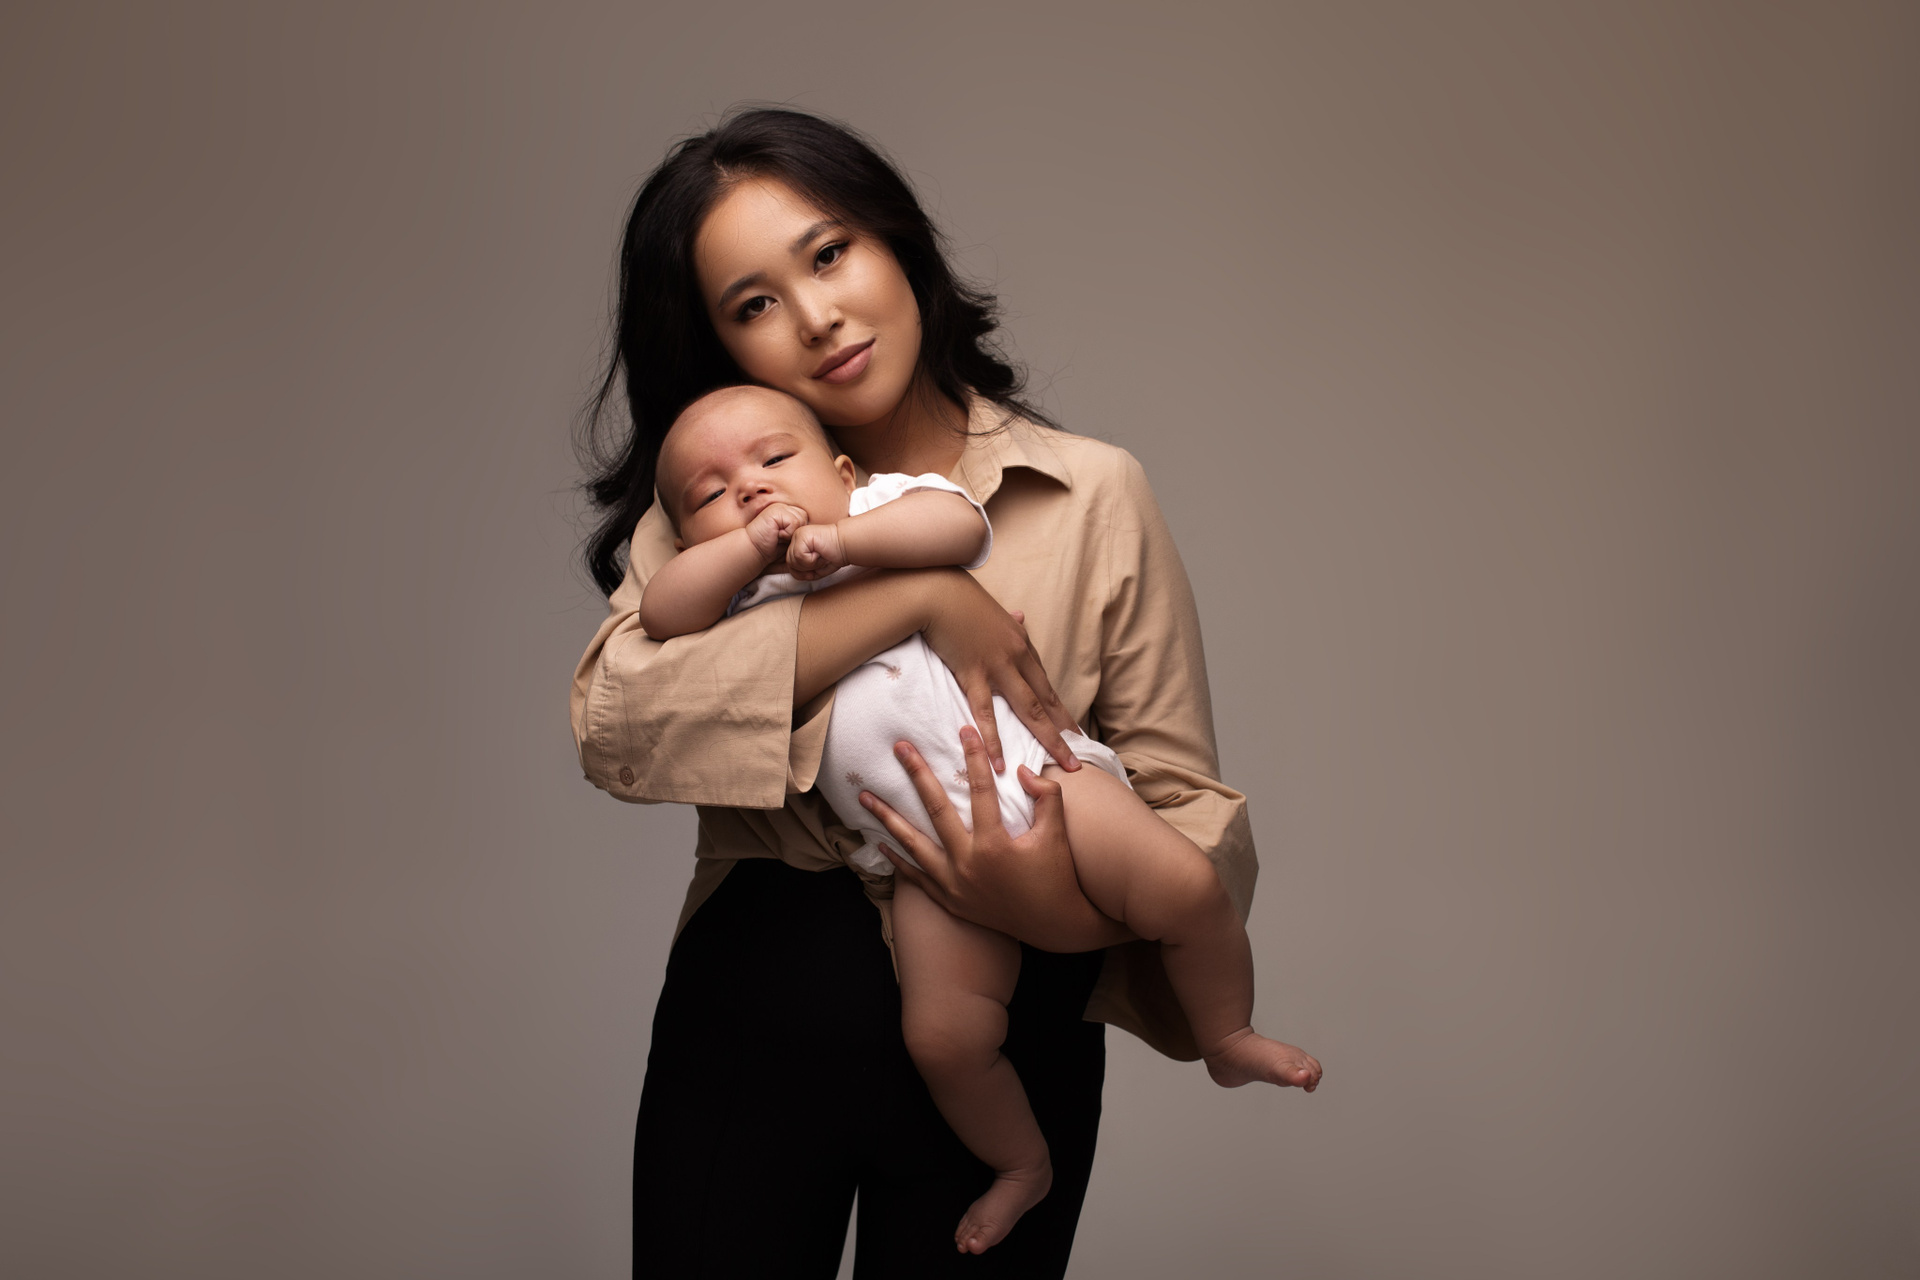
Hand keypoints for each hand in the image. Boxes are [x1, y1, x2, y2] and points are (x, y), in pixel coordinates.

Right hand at [743, 503, 808, 562]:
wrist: (754, 550)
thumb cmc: (771, 549)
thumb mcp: (790, 541)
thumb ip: (801, 533)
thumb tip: (821, 538)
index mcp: (788, 512)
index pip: (806, 518)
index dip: (801, 532)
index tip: (788, 540)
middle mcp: (784, 507)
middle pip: (806, 518)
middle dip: (798, 532)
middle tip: (783, 539)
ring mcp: (780, 507)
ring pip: (801, 519)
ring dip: (792, 534)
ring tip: (779, 537)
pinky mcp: (776, 511)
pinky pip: (794, 522)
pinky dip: (787, 533)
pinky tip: (776, 535)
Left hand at [786, 522, 846, 579]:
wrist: (846, 546)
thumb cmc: (834, 556)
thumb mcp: (815, 568)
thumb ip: (801, 572)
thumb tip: (793, 573)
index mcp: (798, 543)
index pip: (791, 564)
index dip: (804, 571)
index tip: (818, 565)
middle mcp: (796, 537)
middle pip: (790, 563)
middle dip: (806, 569)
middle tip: (820, 560)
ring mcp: (798, 535)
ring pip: (793, 560)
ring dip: (810, 564)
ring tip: (821, 556)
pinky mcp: (802, 536)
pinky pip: (799, 556)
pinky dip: (811, 560)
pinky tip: (820, 553)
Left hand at [860, 726, 1133, 952]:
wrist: (1056, 926)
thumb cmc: (1059, 877)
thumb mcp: (1057, 834)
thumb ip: (1046, 796)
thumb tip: (1021, 771)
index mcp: (994, 845)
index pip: (980, 791)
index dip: (974, 758)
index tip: (964, 730)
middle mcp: (967, 865)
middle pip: (935, 809)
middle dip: (916, 774)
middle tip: (900, 748)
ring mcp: (954, 886)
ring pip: (913, 845)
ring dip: (888, 819)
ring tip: (864, 797)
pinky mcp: (950, 902)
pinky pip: (917, 878)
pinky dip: (898, 861)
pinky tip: (882, 845)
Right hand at [919, 574, 1078, 771]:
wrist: (938, 592)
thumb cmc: (962, 601)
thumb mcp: (994, 612)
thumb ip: (1009, 622)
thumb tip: (1021, 617)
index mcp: (1022, 645)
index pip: (1046, 686)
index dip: (1060, 711)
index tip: (1073, 732)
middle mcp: (1017, 657)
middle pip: (1046, 702)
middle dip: (1065, 733)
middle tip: (1079, 760)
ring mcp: (998, 666)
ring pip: (1028, 710)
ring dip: (1048, 740)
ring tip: (1062, 766)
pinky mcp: (974, 673)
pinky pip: (986, 711)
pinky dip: (994, 739)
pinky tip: (1000, 761)